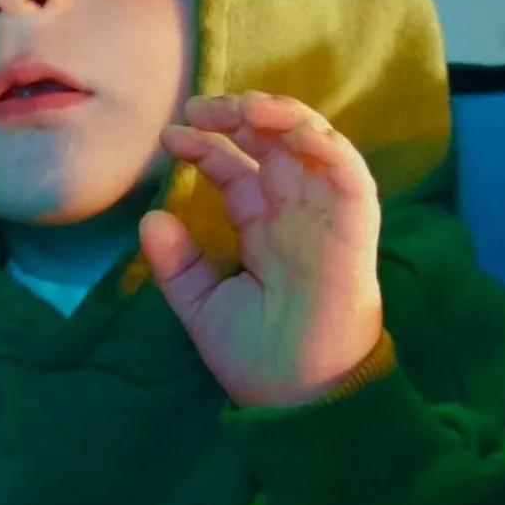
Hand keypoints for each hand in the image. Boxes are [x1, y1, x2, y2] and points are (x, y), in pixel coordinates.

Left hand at [139, 92, 383, 408]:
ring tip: (246, 106)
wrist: (297, 398)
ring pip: (314, 145)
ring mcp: (326, 218)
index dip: (205, 147)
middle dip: (239, 116)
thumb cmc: (257, 358)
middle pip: (272, 144)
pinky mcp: (355, 230)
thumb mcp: (202, 307)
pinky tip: (295, 132)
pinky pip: (350, 176)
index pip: (235, 170)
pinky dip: (329, 147)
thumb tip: (149, 218)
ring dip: (284, 116)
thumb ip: (176, 265)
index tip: (168, 136)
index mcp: (264, 228)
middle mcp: (295, 214)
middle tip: (199, 107)